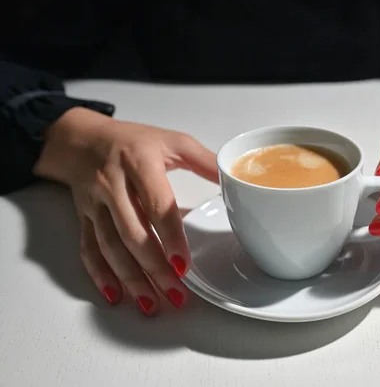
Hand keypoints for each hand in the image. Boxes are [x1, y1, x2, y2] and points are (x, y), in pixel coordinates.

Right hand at [34, 107, 218, 314]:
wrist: (81, 139)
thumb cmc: (132, 141)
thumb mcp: (171, 141)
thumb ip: (204, 161)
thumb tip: (234, 179)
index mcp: (139, 163)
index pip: (156, 205)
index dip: (170, 237)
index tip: (183, 264)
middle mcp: (113, 185)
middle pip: (132, 233)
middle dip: (153, 268)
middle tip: (176, 293)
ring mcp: (95, 204)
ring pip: (110, 247)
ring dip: (131, 278)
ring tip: (151, 304)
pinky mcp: (84, 218)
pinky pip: (89, 249)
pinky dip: (100, 274)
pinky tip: (115, 295)